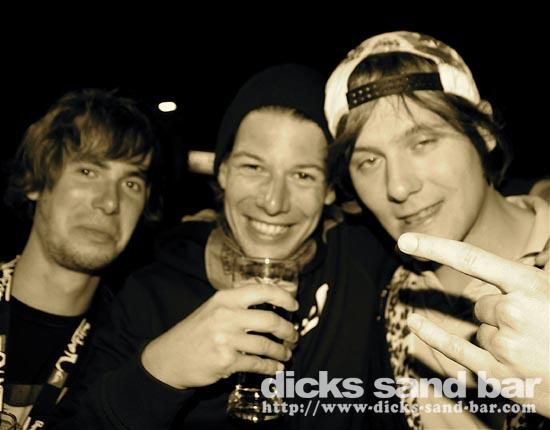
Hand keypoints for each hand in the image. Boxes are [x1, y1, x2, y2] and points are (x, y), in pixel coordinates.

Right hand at [141, 284, 298, 388]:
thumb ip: (237, 304)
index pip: (262, 291)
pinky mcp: (226, 361)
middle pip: (271, 320)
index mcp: (225, 298)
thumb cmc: (194, 333)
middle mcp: (226, 315)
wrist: (168, 359)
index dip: (284, 297)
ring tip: (286, 354)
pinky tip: (275, 369)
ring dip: (281, 352)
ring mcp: (226, 339)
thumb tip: (271, 304)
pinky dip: (270, 368)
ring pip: (267, 345)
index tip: (295, 305)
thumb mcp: (212, 309)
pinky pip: (257, 364)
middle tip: (294, 337)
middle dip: (288, 331)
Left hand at [398, 232, 549, 417]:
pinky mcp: (498, 374)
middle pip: (479, 304)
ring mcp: (504, 346)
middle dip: (499, 313)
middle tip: (533, 329)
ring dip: (497, 337)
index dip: (434, 247)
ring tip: (532, 350)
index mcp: (530, 285)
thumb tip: (491, 266)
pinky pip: (455, 349)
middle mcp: (513, 312)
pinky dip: (433, 336)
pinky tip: (414, 322)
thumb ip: (520, 280)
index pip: (470, 259)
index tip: (405, 240)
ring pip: (478, 330)